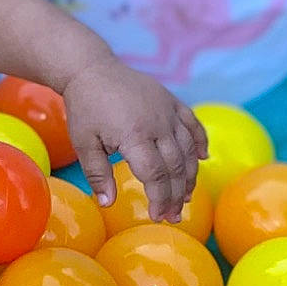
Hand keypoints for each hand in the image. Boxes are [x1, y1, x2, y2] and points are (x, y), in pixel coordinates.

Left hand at [62, 55, 207, 223]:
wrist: (91, 69)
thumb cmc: (85, 108)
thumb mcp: (83, 143)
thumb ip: (97, 174)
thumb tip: (107, 203)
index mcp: (134, 135)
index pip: (155, 175)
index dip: (159, 198)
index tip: (157, 216)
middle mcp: (157, 123)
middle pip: (175, 166)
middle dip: (176, 195)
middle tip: (173, 216)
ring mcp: (167, 111)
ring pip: (188, 149)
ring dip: (190, 176)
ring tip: (185, 197)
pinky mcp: (171, 101)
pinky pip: (193, 124)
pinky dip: (200, 142)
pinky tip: (202, 159)